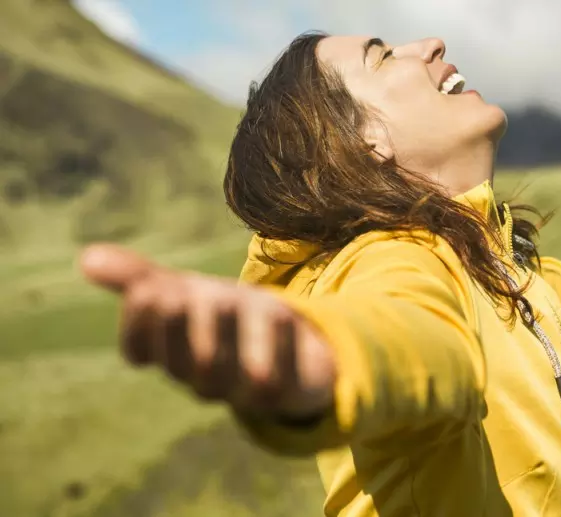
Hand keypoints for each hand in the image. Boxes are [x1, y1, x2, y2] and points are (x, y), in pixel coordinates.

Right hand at [79, 244, 335, 418]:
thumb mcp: (184, 291)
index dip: (139, 319)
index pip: (138, 348)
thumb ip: (139, 278)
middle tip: (186, 291)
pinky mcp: (286, 393)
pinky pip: (275, 379)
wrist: (295, 349)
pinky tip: (281, 312)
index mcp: (171, 355)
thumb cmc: (225, 318)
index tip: (150, 288)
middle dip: (179, 322)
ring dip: (223, 331)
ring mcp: (242, 391)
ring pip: (224, 374)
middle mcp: (202, 378)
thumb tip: (86, 257)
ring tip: (226, 298)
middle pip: (182, 361)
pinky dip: (277, 343)